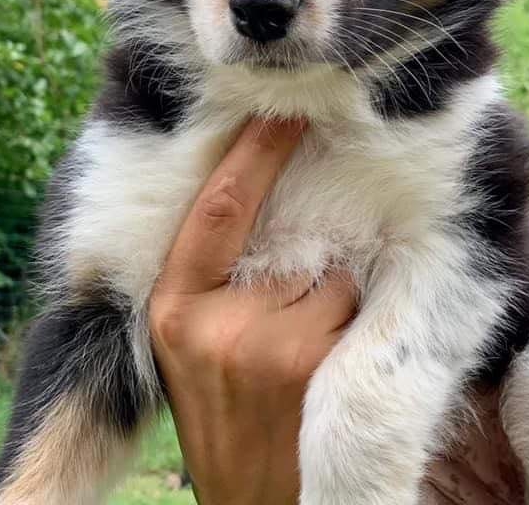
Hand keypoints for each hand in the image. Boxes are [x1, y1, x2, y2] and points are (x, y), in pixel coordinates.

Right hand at [149, 118, 356, 504]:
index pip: (217, 207)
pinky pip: (354, 310)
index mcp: (174, 306)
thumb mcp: (191, 346)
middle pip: (290, 244)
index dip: (254, 153)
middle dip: (308, 262)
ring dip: (336, 301)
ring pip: (332, 276)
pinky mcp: (314, 367)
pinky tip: (329, 370)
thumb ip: (216, 280)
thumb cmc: (224, 415)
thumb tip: (267, 203)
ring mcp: (266, 345)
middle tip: (293, 317)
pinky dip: (354, 326)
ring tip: (308, 356)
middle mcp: (214, 322)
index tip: (284, 112)